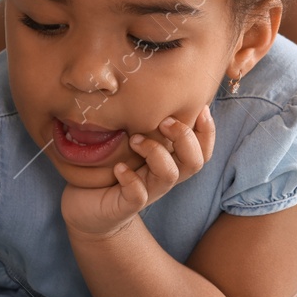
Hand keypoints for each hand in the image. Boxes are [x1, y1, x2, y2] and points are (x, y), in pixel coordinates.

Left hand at [61, 107, 215, 238]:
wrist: (88, 209)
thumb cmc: (111, 169)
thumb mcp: (131, 142)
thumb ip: (145, 123)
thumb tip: (155, 86)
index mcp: (170, 160)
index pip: (203, 149)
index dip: (208, 130)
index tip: (200, 107)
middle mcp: (164, 176)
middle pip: (195, 161)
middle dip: (184, 137)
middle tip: (163, 121)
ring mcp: (148, 191)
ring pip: (169, 175)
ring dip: (155, 153)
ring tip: (133, 140)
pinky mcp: (126, 205)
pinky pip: (138, 196)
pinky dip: (131, 180)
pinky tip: (118, 169)